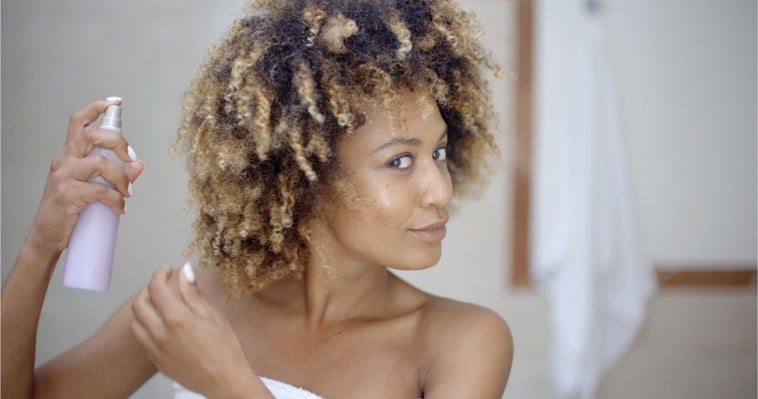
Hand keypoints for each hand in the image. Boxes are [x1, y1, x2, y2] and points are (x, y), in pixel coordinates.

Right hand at [28, 98, 143, 254]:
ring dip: (121, 177)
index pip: (79, 122)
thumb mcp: (92, 188)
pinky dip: (116, 199)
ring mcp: (64, 176)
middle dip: (117, 141)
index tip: (115, 102)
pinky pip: (100, 190)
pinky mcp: (67, 194)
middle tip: (131, 157)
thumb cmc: (69, 210)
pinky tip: (121, 208)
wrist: (46, 237)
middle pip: (91, 134)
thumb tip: (139, 165)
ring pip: (99, 162)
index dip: (96, 108)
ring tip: (128, 192)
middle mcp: (64, 160)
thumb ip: (116, 175)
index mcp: (68, 154)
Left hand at [130, 265, 259, 397]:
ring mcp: (156, 350)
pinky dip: (145, 326)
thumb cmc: (225, 349)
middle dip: (148, 289)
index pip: (156, 288)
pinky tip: (160, 324)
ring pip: (136, 322)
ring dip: (143, 309)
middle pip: (139, 304)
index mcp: (177, 319)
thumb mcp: (212, 315)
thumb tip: (185, 271)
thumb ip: (194, 293)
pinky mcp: (157, 362)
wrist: (225, 382)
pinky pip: (141, 339)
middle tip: (162, 285)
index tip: (167, 270)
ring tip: (158, 304)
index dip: (160, 274)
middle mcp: (161, 334)